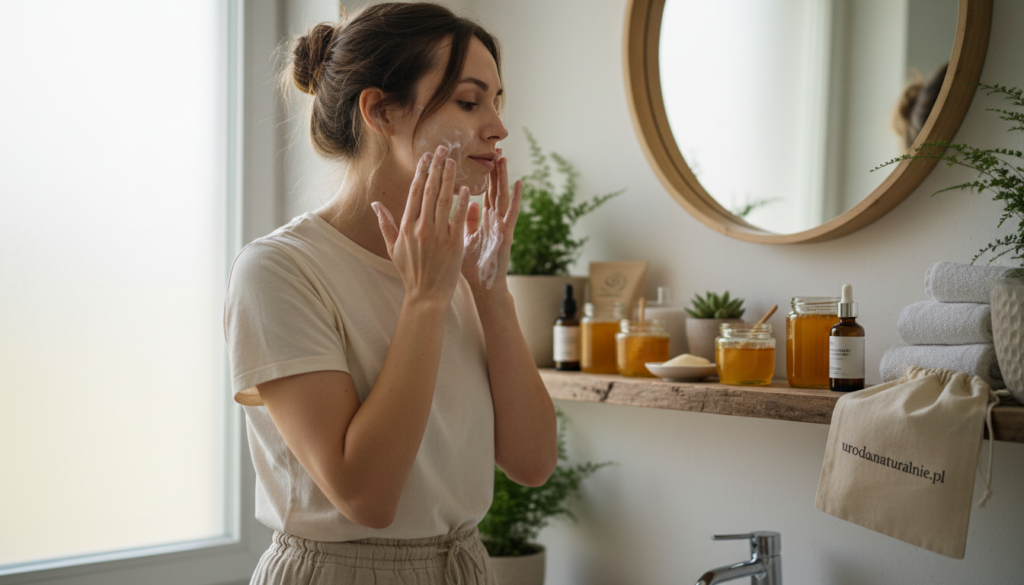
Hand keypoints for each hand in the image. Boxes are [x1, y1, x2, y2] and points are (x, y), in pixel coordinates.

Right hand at [373, 145, 470, 304]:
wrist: (426, 296)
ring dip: (449, 179)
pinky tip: (466, 188)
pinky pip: (458, 219)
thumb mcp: (393, 248)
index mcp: (407, 227)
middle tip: (443, 149)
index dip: (422, 172)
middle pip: (430, 191)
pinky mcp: (454, 244)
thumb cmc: (410, 272)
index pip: (415, 193)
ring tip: (454, 162)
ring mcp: (438, 235)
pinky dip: (462, 203)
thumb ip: (386, 224)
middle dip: (437, 168)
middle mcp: (421, 228)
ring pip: (444, 200)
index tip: (427, 157)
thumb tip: (376, 205)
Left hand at [462, 150, 521, 292]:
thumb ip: (468, 221)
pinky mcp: (506, 234)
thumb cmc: (473, 267)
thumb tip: (468, 204)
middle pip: (493, 190)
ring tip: (503, 158)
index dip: (483, 175)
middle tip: (495, 148)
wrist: (483, 288)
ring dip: (503, 177)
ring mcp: (501, 226)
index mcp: (483, 220)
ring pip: (501, 197)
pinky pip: (510, 213)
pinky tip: (519, 183)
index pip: (483, 193)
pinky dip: (515, 198)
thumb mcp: (465, 239)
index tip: (482, 157)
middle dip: (494, 170)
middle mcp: (494, 220)